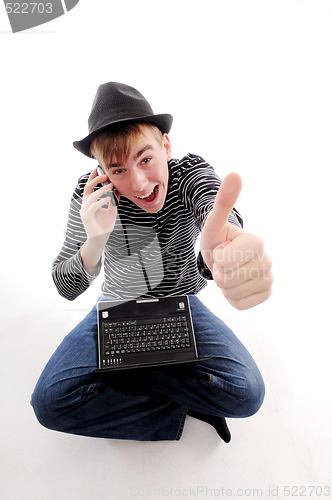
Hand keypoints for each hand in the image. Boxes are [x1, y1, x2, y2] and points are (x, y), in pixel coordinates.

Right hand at [80, 168, 119, 240]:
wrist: (101, 239)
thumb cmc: (105, 225)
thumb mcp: (112, 209)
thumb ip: (113, 199)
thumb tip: (118, 189)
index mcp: (89, 202)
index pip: (90, 187)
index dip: (93, 177)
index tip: (99, 169)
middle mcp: (85, 205)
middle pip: (88, 188)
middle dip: (96, 180)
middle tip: (106, 175)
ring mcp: (84, 211)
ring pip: (91, 196)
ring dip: (101, 190)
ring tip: (110, 186)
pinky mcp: (86, 217)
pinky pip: (93, 206)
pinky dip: (101, 201)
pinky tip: (108, 198)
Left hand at [200, 173, 272, 309]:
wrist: (223, 257)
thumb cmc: (218, 239)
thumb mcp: (214, 222)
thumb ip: (223, 201)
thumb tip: (234, 174)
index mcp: (257, 242)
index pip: (226, 261)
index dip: (217, 258)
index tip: (221, 250)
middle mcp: (267, 260)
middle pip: (228, 279)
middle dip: (218, 272)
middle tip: (223, 262)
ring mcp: (268, 279)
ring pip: (233, 293)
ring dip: (224, 285)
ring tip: (228, 272)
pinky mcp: (265, 294)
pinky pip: (240, 304)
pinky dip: (231, 297)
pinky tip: (235, 284)